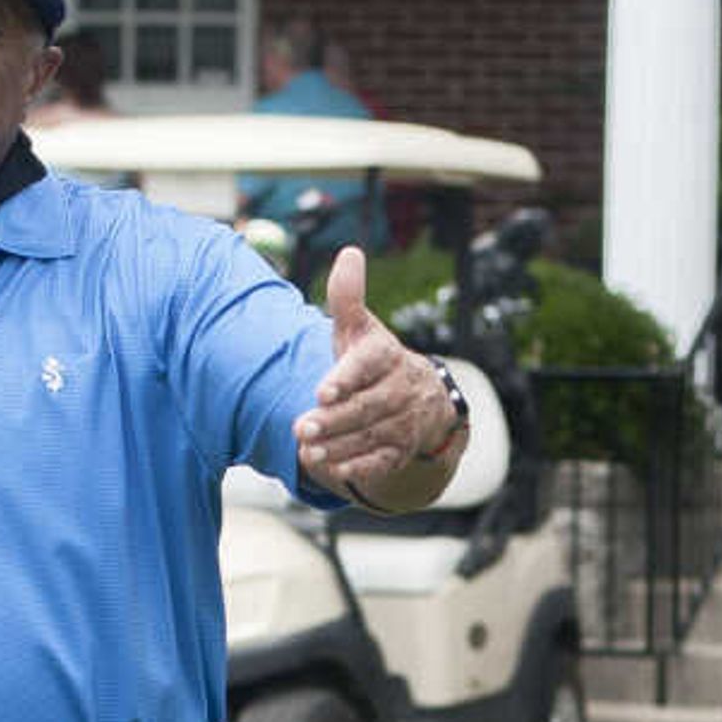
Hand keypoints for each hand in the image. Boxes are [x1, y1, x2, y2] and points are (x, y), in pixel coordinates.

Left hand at [291, 249, 449, 491]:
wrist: (420, 399)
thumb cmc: (373, 360)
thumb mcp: (360, 328)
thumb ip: (348, 297)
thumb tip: (350, 252)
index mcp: (386, 356)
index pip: (367, 366)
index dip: (345, 379)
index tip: (322, 391)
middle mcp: (400, 390)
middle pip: (366, 407)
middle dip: (334, 419)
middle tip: (301, 426)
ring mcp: (403, 422)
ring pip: (371, 436)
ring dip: (340, 445)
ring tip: (309, 450)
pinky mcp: (402, 451)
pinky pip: (382, 462)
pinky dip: (359, 467)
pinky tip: (333, 469)